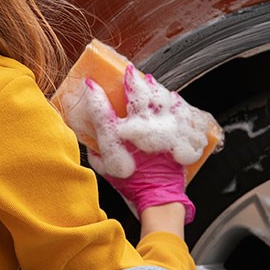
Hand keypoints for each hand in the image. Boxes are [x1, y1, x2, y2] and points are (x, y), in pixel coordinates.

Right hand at [76, 66, 198, 222]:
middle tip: (129, 72)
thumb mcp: (108, 172)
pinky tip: (171, 97)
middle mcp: (139, 131)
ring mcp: (160, 131)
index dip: (94, 95)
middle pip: (135, 97)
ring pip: (158, 100)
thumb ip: (97, 156)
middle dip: (131, 80)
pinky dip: (174, 102)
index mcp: (118, 141)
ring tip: (149, 80)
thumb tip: (92, 144)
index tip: (91, 84)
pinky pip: (178, 112)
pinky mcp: (177, 135)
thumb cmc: (133, 187)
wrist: (159, 197)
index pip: (101, 111)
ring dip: (153, 87)